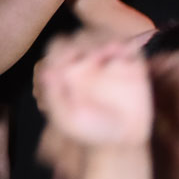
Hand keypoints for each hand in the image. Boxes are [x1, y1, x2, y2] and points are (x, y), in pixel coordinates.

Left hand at [34, 33, 152, 147]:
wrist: (120, 142)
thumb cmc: (88, 131)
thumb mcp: (66, 119)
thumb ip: (55, 97)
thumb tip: (47, 73)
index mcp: (66, 67)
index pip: (58, 45)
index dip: (61, 51)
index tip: (68, 66)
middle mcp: (86, 60)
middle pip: (81, 36)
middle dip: (84, 43)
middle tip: (91, 59)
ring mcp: (109, 60)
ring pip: (104, 35)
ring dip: (106, 40)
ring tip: (111, 51)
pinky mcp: (131, 65)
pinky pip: (131, 47)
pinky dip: (128, 45)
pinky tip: (124, 55)